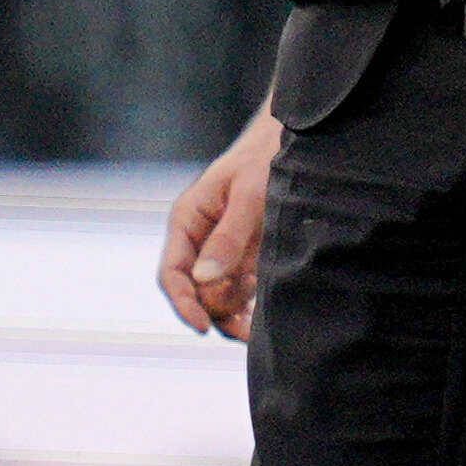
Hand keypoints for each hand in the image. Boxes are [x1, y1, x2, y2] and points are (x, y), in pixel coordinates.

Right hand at [159, 105, 279, 336]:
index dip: (183, 304)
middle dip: (216, 312)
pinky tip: (264, 319)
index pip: (172, 274)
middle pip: (195, 292)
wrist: (293, 138)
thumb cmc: (265, 157)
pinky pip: (241, 292)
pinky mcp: (246, 256)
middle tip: (247, 326)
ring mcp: (223, 250)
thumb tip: (203, 280)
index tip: (203, 327)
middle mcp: (200, 240)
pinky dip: (250, 307)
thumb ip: (229, 236)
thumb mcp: (249, 194)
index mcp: (188, 221)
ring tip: (259, 327)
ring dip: (235, 314)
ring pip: (217, 296)